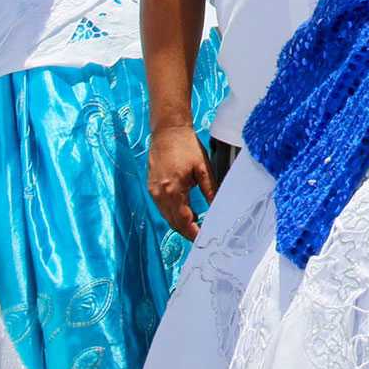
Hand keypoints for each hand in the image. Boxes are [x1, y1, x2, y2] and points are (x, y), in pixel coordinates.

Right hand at [147, 122, 217, 239]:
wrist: (168, 130)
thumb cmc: (186, 146)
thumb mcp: (203, 168)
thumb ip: (210, 190)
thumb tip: (217, 208)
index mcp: (173, 190)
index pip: (183, 220)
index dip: (193, 232)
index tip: (204, 238)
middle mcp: (160, 194)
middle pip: (173, 222)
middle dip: (187, 231)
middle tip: (202, 236)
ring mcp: (153, 191)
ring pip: (166, 217)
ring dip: (180, 224)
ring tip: (196, 226)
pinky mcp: (151, 187)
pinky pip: (162, 208)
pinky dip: (173, 214)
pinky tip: (185, 213)